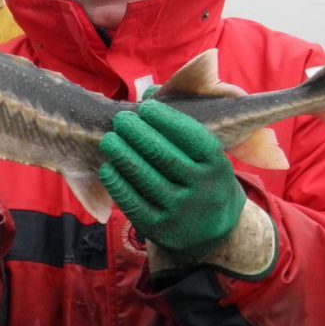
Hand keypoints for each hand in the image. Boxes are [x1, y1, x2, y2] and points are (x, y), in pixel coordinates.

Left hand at [98, 99, 243, 260]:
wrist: (211, 233)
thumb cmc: (201, 179)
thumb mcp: (206, 156)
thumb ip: (180, 125)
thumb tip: (149, 93)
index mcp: (217, 166)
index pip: (191, 137)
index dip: (165, 119)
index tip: (145, 107)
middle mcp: (202, 190)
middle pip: (164, 155)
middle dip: (137, 133)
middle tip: (120, 120)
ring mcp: (180, 212)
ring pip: (145, 178)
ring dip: (122, 155)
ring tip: (108, 140)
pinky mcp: (159, 229)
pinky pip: (132, 202)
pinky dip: (117, 183)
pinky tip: (107, 167)